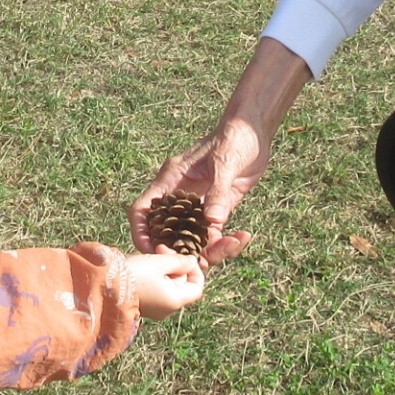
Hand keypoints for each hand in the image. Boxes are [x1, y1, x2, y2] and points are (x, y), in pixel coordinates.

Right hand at [127, 253, 207, 319]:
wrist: (103, 286)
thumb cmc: (134, 274)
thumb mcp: (159, 262)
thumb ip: (179, 261)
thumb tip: (192, 261)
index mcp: (175, 300)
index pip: (197, 288)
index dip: (195, 271)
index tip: (183, 257)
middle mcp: (167, 310)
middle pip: (182, 285)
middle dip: (175, 265)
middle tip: (160, 249)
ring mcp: (154, 310)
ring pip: (168, 286)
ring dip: (163, 269)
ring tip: (150, 256)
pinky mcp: (142, 307)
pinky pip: (156, 291)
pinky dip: (154, 278)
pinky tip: (143, 266)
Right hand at [130, 38, 311, 266]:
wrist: (253, 132)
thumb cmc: (234, 138)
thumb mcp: (224, 163)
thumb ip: (218, 193)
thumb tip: (213, 222)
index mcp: (171, 181)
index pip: (144, 209)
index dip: (141, 231)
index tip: (150, 251)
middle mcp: (180, 196)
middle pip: (167, 232)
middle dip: (178, 251)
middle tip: (195, 263)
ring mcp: (199, 204)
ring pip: (193, 238)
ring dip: (207, 250)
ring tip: (228, 248)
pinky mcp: (218, 209)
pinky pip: (215, 234)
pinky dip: (226, 242)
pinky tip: (242, 237)